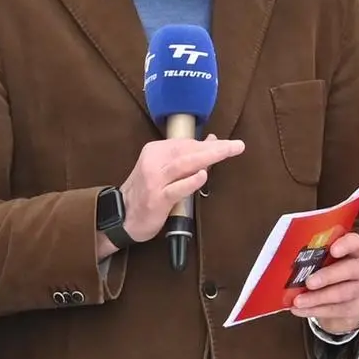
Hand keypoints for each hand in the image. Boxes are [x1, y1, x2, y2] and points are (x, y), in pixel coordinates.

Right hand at [120, 134, 246, 241]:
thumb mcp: (162, 171)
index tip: (227, 145)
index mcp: (154, 151)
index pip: (185, 144)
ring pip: (183, 164)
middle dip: (214, 148)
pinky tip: (204, 176)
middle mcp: (153, 162)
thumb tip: (212, 141)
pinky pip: (176, 188)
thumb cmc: (145, 193)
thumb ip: (185, 158)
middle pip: (187, 151)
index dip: (207, 144)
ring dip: (208, 157)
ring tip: (228, 153)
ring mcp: (154, 180)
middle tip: (236, 146)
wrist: (121, 217)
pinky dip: (191, 181)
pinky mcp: (157, 199)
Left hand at [291, 232, 358, 337]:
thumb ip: (313, 259)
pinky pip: (335, 310)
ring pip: (343, 293)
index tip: (333, 250)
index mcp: (352, 251)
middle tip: (309, 282)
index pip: (355, 242)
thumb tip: (283, 261)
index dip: (346, 245)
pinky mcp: (355, 308)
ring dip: (318, 298)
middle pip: (351, 269)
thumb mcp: (325, 263)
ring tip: (298, 301)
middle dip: (328, 276)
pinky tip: (299, 310)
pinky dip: (314, 310)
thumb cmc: (329, 274)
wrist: (344, 304)